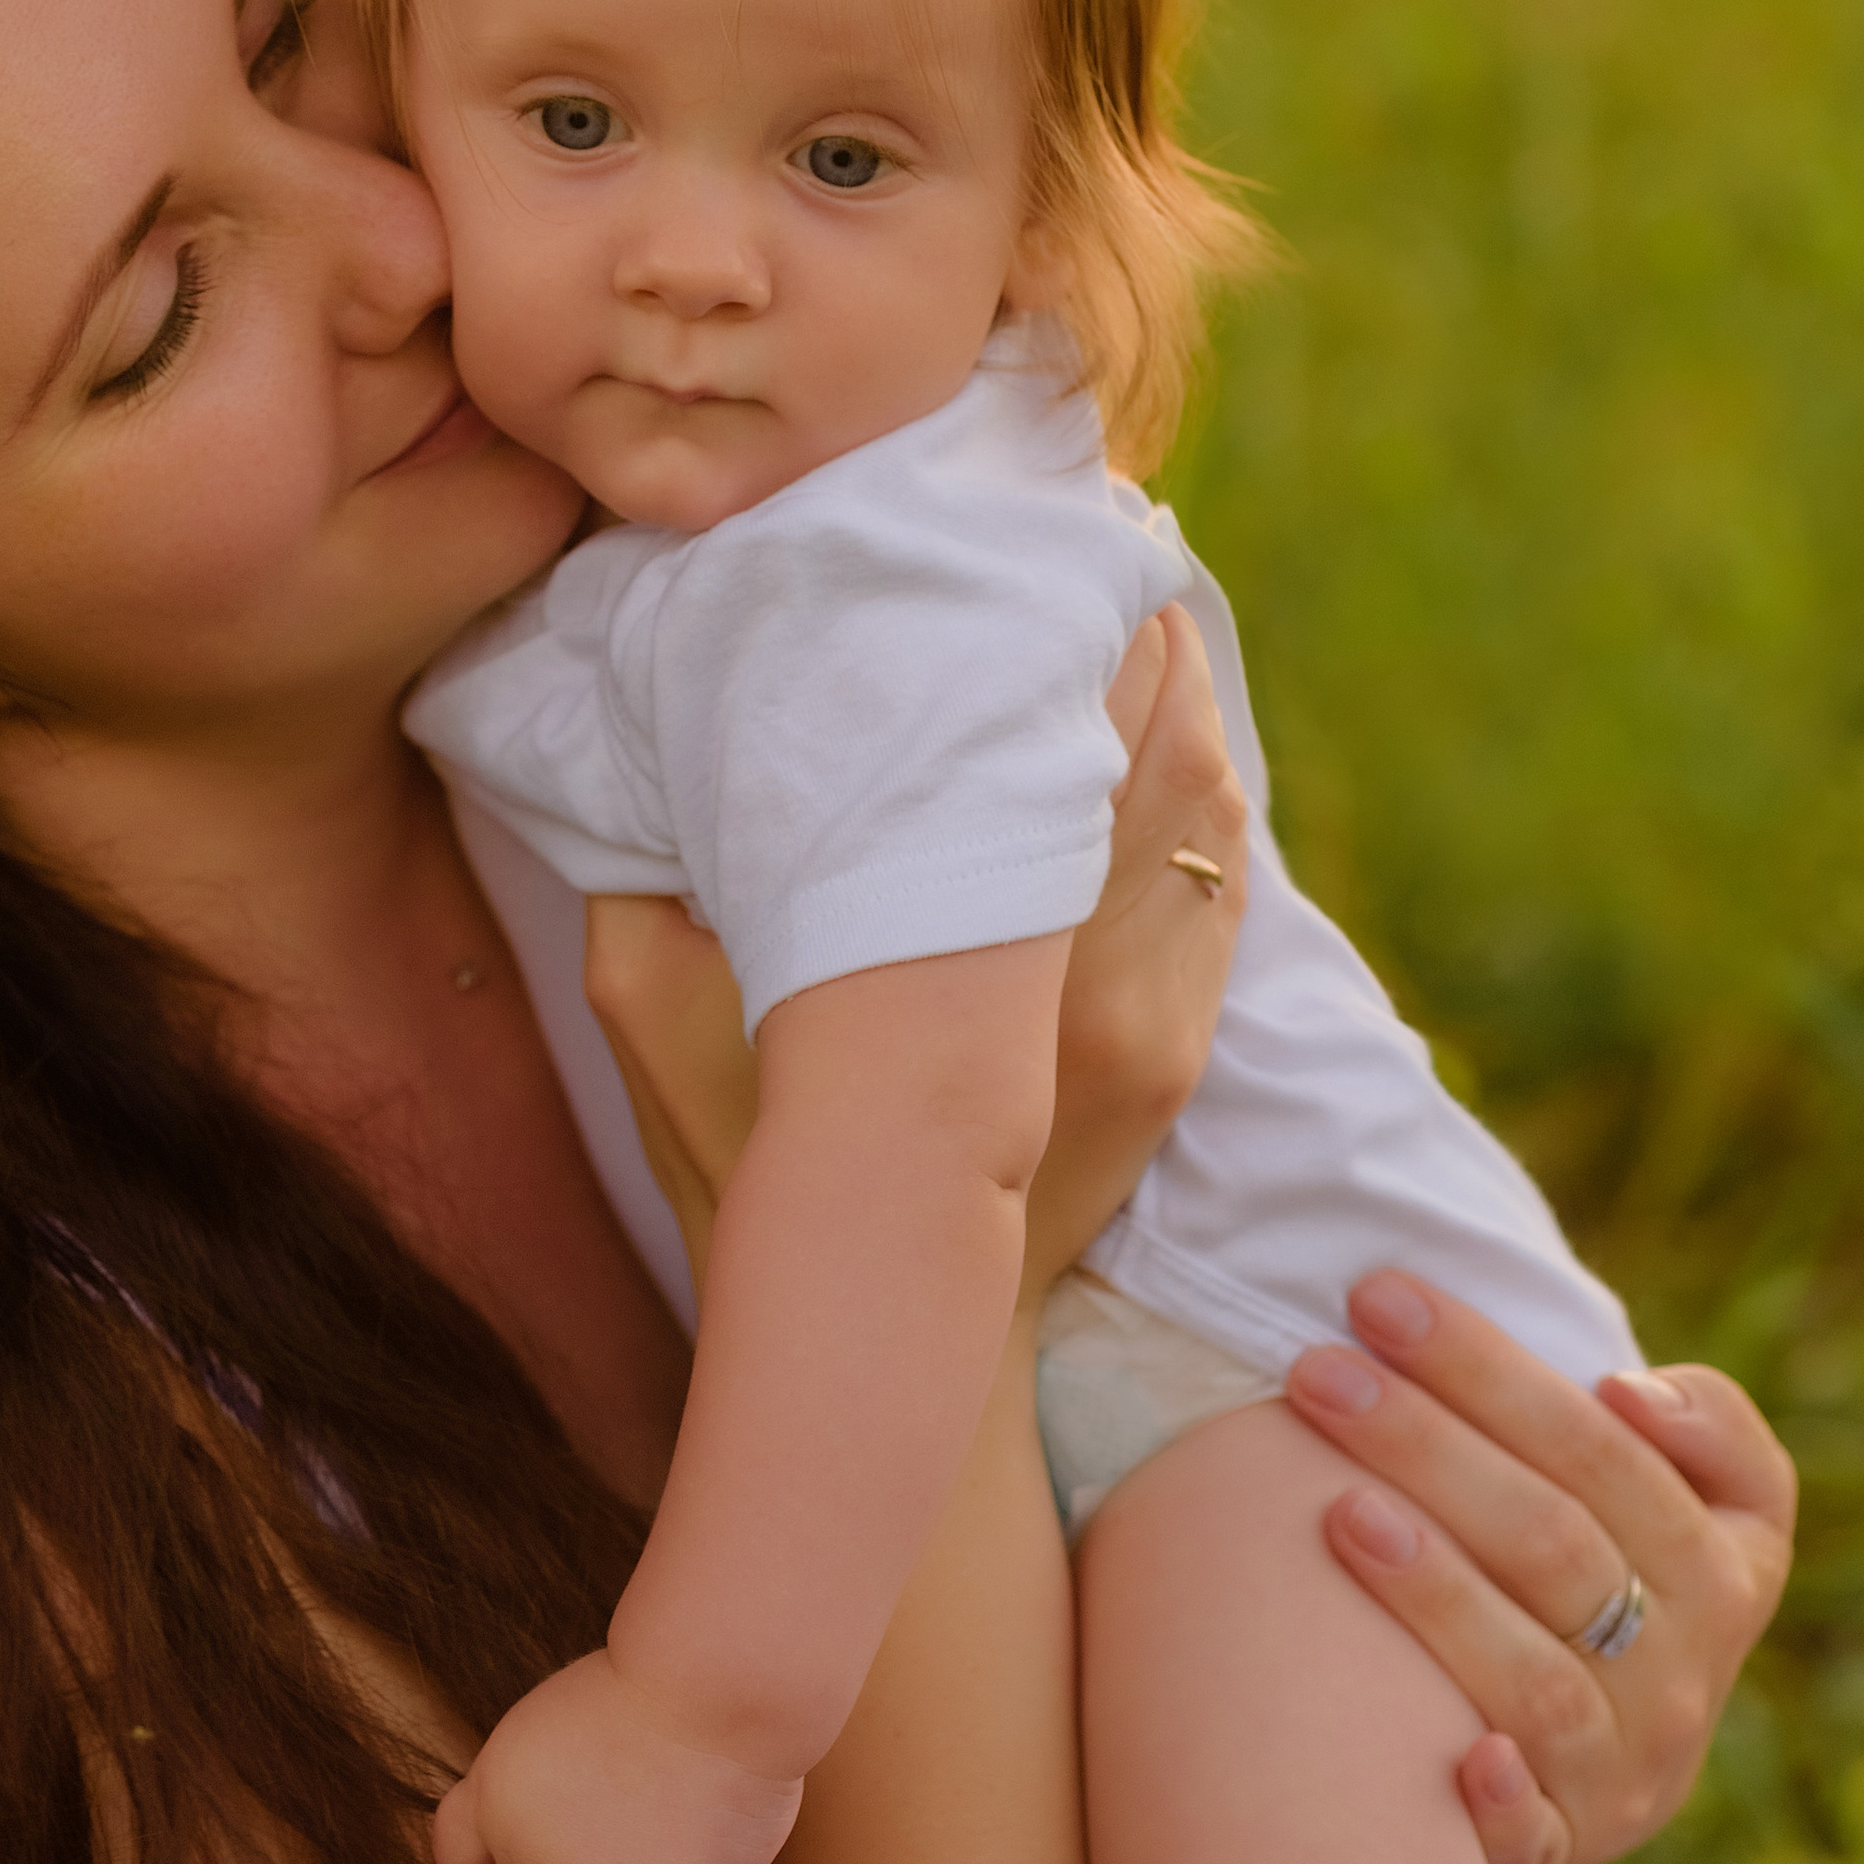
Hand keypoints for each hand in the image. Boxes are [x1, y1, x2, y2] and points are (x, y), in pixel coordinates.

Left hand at [431, 1646, 802, 1863]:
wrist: (717, 1683)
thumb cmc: (658, 1683)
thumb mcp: (562, 1717)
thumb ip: (537, 1789)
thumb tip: (542, 1857)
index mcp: (496, 1792)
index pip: (460, 1857)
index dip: (509, 1854)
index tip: (562, 1831)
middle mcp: (525, 1857)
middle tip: (647, 1822)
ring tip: (678, 1857)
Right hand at [585, 602, 1248, 1314]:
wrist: (874, 1317)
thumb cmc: (742, 1159)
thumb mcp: (649, 1011)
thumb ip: (642, 873)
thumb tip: (657, 721)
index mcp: (973, 959)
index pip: (1057, 743)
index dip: (1058, 631)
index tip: (1023, 551)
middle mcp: (1090, 983)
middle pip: (1163, 752)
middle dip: (1135, 637)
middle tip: (1085, 546)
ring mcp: (1156, 1022)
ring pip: (1206, 813)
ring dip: (1182, 703)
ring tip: (1129, 614)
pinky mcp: (1181, 1052)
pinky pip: (1221, 887)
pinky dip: (1200, 797)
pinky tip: (1162, 737)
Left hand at [1288, 1270, 1796, 1863]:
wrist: (1595, 1764)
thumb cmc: (1611, 1572)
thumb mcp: (1702, 1503)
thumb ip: (1706, 1431)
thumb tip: (1631, 1394)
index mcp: (1723, 1570)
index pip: (1605, 1450)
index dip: (1490, 1368)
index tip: (1378, 1296)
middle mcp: (1683, 1677)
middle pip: (1553, 1545)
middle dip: (1425, 1442)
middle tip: (1311, 1370)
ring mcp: (1623, 1773)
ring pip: (1534, 1679)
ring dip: (1434, 1593)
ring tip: (1333, 1510)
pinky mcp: (1561, 1855)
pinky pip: (1535, 1839)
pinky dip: (1498, 1804)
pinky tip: (1449, 1756)